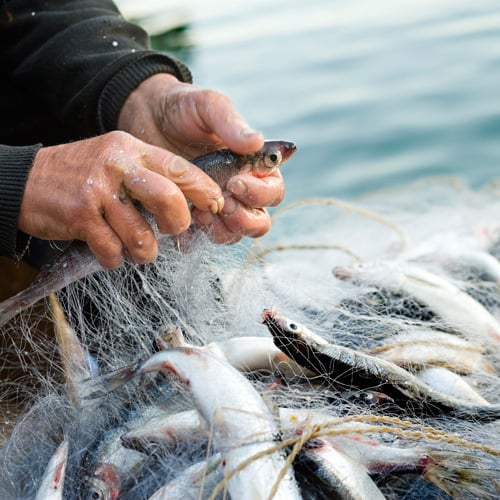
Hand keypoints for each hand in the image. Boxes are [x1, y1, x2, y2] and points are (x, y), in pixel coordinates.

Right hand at [18, 131, 223, 268]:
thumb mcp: (117, 161)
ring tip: (137, 248)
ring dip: (144, 251)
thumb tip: (189, 204)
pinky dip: (115, 259)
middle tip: (172, 232)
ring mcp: (98, 190)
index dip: (204, 191)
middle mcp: (118, 165)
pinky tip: (110, 251)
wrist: (25, 180)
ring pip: (142, 235)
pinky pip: (113, 250)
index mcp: (133, 150)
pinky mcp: (80, 215)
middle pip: (169, 199)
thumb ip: (150, 176)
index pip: (181, 169)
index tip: (216, 207)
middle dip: (177, 224)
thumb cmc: (81, 176)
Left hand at [118, 74, 284, 242]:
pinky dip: (199, 235)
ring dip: (223, 229)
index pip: (273, 190)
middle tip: (222, 203)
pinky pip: (205, 237)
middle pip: (260, 220)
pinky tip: (186, 218)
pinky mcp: (193, 215)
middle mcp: (240, 189)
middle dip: (245, 218)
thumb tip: (257, 141)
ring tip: (201, 213)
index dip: (260, 193)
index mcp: (253, 165)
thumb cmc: (182, 108)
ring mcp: (217, 205)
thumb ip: (231, 124)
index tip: (235, 181)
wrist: (145, 116)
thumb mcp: (207, 106)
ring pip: (236, 233)